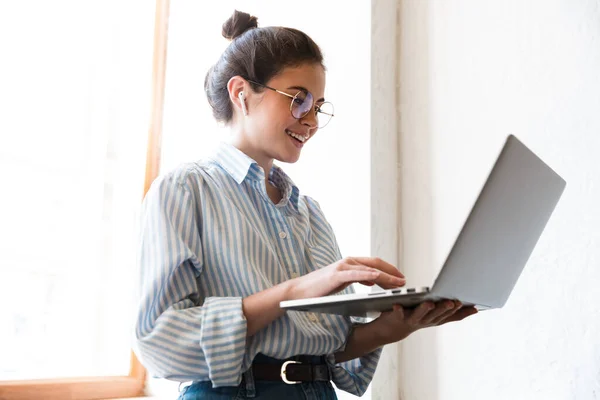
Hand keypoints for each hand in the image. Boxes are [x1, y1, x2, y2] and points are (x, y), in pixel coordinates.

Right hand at [288, 257, 404, 299]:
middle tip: (405, 281)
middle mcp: (348, 262)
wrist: (299, 292)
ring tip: (399, 283)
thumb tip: (374, 279)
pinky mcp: (337, 275)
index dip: (390, 269)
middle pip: (376, 263)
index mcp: (350, 264)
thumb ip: (359, 278)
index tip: (401, 278)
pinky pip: (357, 274)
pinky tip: (379, 277)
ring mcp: (343, 267)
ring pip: (370, 269)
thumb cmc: (320, 288)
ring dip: (387, 275)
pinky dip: (369, 274)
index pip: (375, 263)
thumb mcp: (344, 282)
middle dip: (392, 272)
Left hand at [373, 300, 477, 343]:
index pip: (451, 316)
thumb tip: (471, 305)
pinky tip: (397, 305)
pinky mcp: (398, 318)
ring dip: (425, 309)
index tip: (473, 306)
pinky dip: (398, 310)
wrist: (391, 330)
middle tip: (453, 301)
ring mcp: (412, 321)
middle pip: (437, 315)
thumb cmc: (415, 318)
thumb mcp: (434, 314)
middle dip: (445, 308)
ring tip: (429, 303)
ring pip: (420, 315)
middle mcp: (425, 321)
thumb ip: (448, 309)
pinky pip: (398, 313)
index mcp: (435, 319)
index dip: (462, 312)